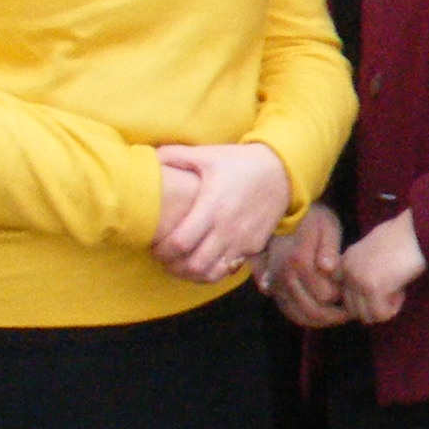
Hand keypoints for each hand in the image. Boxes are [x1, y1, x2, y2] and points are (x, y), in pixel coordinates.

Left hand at [152, 142, 292, 282]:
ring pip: (212, 273)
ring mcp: (242, 241)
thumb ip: (174, 156)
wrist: (282, 172)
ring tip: (181, 263)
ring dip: (192, 274)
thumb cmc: (239, 163)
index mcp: (212, 207)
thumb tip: (147, 156)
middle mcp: (227, 229)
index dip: (162, 250)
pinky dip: (212, 270)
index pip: (180, 243)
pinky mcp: (252, 247)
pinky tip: (203, 260)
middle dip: (173, 266)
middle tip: (164, 257)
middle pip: (194, 265)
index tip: (154, 245)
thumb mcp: (207, 155)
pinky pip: (228, 268)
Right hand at [260, 202, 349, 328]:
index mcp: (299, 261)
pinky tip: (321, 315)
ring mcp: (276, 284)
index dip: (341, 298)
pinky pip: (289, 312)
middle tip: (350, 312)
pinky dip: (306, 318)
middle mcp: (284, 276)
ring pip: (299, 316)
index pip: (324, 294)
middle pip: (312, 310)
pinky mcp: (272, 289)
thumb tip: (329, 267)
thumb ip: (329, 247)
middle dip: (334, 315)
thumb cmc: (313, 219)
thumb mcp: (327, 226)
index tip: (352, 294)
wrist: (286, 215)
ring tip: (338, 315)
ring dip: (321, 321)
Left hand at [338, 212, 427, 326]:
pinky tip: (401, 291)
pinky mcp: (373, 288)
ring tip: (397, 290)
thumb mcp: (373, 248)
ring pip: (365, 316)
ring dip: (383, 309)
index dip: (363, 298)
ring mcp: (358, 280)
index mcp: (345, 260)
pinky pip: (381, 315)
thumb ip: (363, 267)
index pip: (343, 295)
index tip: (381, 288)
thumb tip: (365, 294)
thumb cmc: (403, 236)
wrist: (417, 231)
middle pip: (353, 309)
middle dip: (373, 306)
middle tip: (391, 290)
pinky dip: (393, 308)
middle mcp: (346, 270)